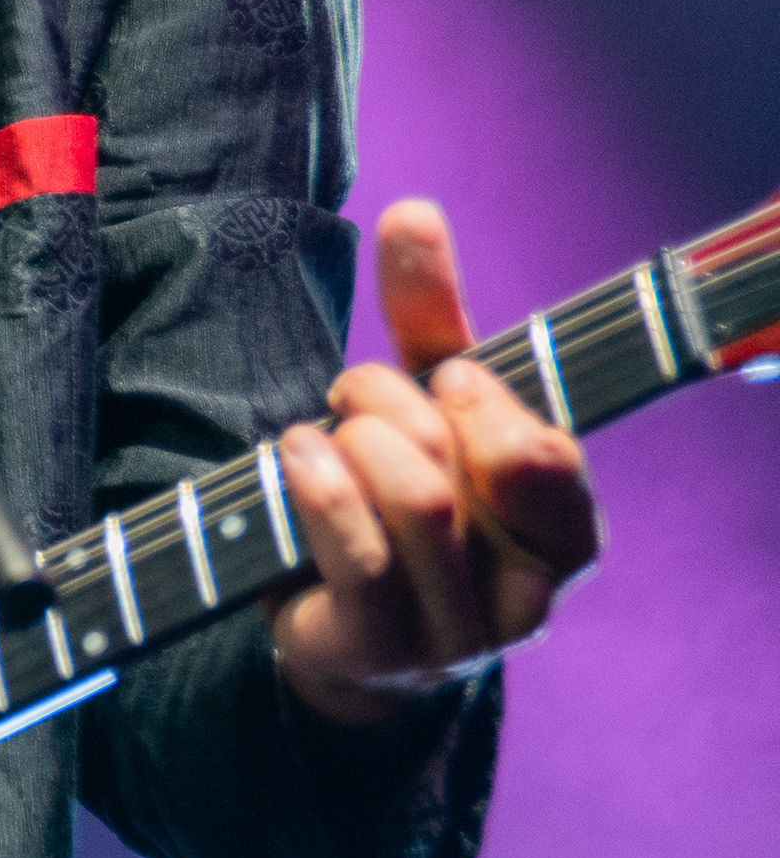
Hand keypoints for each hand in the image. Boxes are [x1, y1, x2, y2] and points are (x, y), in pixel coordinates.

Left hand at [267, 198, 602, 726]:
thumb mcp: (425, 410)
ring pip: (418, 502)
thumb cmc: (397, 503)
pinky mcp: (381, 648)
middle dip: (394, 404)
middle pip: (474, 463)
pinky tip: (294, 458)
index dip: (482, 400)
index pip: (548, 455)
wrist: (340, 628)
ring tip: (319, 434)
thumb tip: (414, 209)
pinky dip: (316, 486)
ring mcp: (457, 632)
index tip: (439, 375)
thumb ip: (433, 318)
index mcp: (563, 532)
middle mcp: (528, 593)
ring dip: (352, 442)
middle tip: (356, 401)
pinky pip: (355, 553)